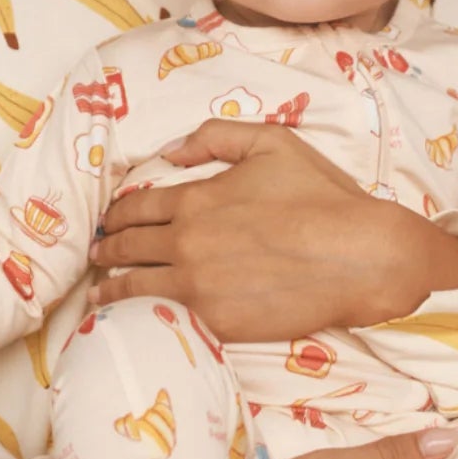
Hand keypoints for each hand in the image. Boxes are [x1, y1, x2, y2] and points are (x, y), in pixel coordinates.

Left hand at [88, 119, 457, 338]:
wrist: (360, 257)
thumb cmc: (322, 197)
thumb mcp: (273, 144)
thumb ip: (216, 136)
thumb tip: (172, 151)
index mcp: (196, 200)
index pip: (136, 207)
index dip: (115, 214)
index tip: (107, 220)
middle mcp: (187, 244)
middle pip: (128, 247)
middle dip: (107, 247)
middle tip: (96, 251)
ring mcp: (199, 287)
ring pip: (136, 287)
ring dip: (112, 286)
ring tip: (101, 289)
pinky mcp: (217, 322)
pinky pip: (166, 318)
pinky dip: (144, 315)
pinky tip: (136, 317)